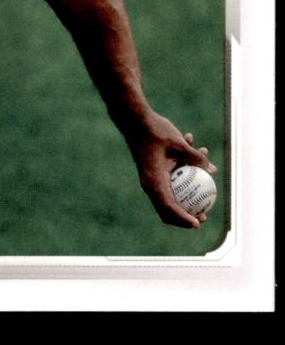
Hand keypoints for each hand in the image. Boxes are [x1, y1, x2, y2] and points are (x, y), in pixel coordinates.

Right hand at [123, 111, 217, 228]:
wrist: (135, 121)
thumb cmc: (154, 131)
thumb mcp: (178, 142)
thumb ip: (194, 156)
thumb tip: (210, 169)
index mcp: (154, 180)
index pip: (168, 207)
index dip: (183, 218)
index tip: (197, 223)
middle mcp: (152, 183)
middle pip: (168, 209)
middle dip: (186, 214)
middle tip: (203, 215)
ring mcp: (153, 178)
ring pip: (173, 194)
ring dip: (191, 189)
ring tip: (208, 172)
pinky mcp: (157, 171)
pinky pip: (174, 179)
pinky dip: (187, 172)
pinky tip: (199, 151)